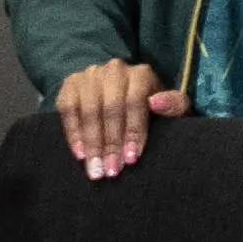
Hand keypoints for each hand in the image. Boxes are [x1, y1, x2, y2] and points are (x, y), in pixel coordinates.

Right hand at [55, 59, 174, 178]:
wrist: (125, 94)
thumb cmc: (153, 108)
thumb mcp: (171, 107)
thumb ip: (174, 105)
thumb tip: (156, 103)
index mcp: (140, 74)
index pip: (135, 102)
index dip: (133, 131)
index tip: (131, 159)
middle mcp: (114, 70)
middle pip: (110, 109)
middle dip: (111, 144)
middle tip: (112, 171)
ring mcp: (90, 75)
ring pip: (89, 111)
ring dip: (92, 143)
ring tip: (96, 169)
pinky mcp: (71, 83)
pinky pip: (68, 109)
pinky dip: (73, 133)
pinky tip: (80, 154)